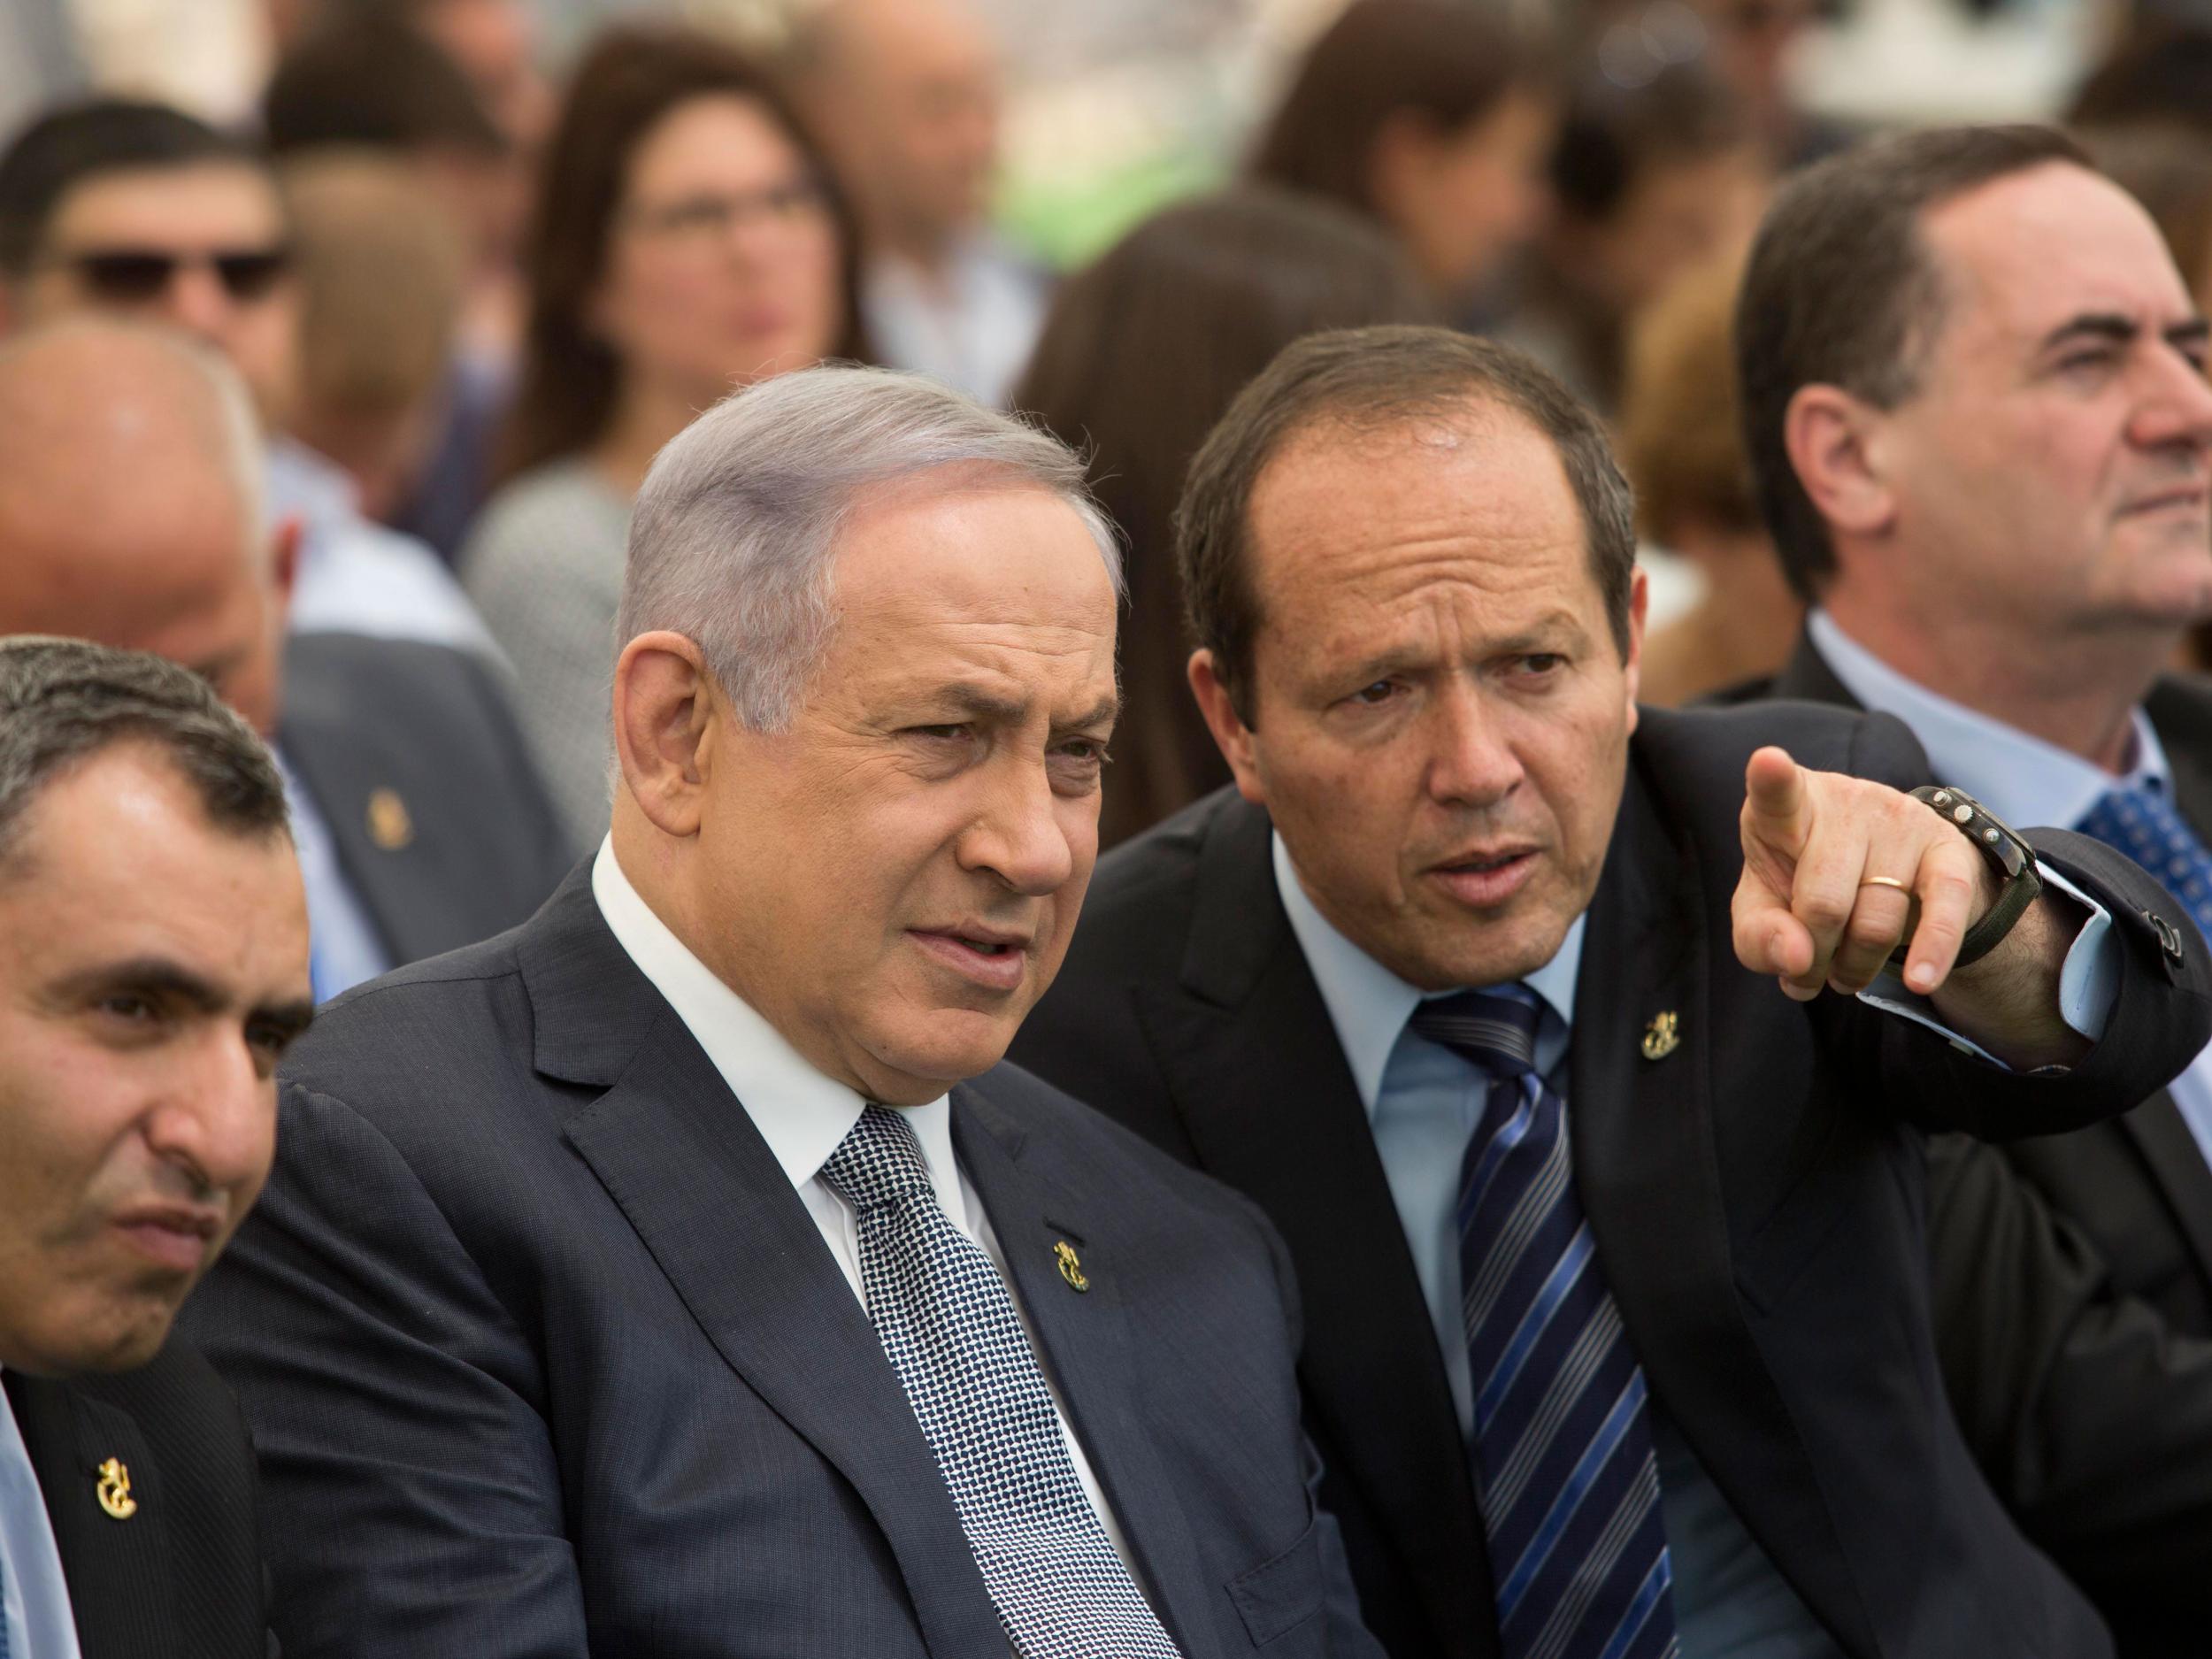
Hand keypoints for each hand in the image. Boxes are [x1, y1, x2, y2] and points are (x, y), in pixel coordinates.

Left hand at [1732, 746, 1998, 1000]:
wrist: (1888, 879)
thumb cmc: (1807, 890)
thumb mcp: (1765, 914)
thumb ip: (1760, 937)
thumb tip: (1797, 958)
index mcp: (1786, 808)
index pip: (1777, 792)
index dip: (1771, 779)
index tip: (1767, 761)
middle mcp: (1844, 801)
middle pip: (1823, 902)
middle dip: (1814, 956)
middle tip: (1809, 972)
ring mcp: (1899, 819)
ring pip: (1876, 919)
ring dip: (1855, 966)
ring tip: (1844, 973)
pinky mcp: (1948, 847)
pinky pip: (1943, 907)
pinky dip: (1932, 952)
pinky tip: (1919, 980)